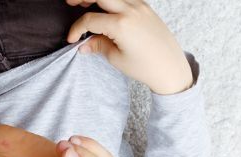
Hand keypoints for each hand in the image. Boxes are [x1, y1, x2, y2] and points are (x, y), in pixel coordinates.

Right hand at [67, 0, 193, 95]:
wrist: (170, 65)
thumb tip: (83, 44)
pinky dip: (112, 0)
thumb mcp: (117, 58)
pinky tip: (105, 7)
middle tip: (70, 3)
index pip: (90, 20)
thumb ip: (99, 46)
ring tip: (85, 3)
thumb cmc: (144, 66)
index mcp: (121, 25)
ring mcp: (139, 5)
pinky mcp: (145, 6)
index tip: (71, 40)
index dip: (77, 29)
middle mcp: (130, 10)